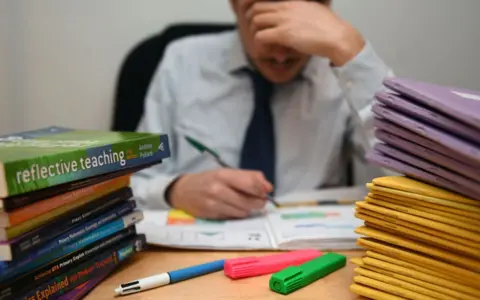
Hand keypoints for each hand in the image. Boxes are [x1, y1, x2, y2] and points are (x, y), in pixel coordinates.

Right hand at [167, 169, 272, 218]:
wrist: (181, 191)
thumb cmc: (207, 180)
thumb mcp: (225, 173)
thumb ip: (248, 177)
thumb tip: (268, 187)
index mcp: (223, 175)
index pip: (250, 183)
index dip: (262, 189)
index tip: (266, 190)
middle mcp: (218, 190)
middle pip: (249, 201)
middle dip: (258, 202)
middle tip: (260, 200)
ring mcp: (214, 205)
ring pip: (243, 212)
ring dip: (248, 209)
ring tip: (244, 203)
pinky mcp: (212, 216)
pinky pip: (233, 218)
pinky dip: (237, 214)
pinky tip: (233, 208)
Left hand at [246, 1, 364, 65]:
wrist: (337, 36)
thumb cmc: (329, 27)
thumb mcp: (312, 11)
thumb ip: (299, 12)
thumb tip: (292, 22)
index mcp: (291, 1)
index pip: (264, 1)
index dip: (258, 13)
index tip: (261, 25)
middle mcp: (285, 7)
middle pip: (256, 10)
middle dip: (253, 24)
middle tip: (259, 36)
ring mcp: (283, 19)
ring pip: (255, 22)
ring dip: (255, 34)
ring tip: (263, 45)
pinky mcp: (283, 34)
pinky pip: (260, 37)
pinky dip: (260, 46)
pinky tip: (267, 52)